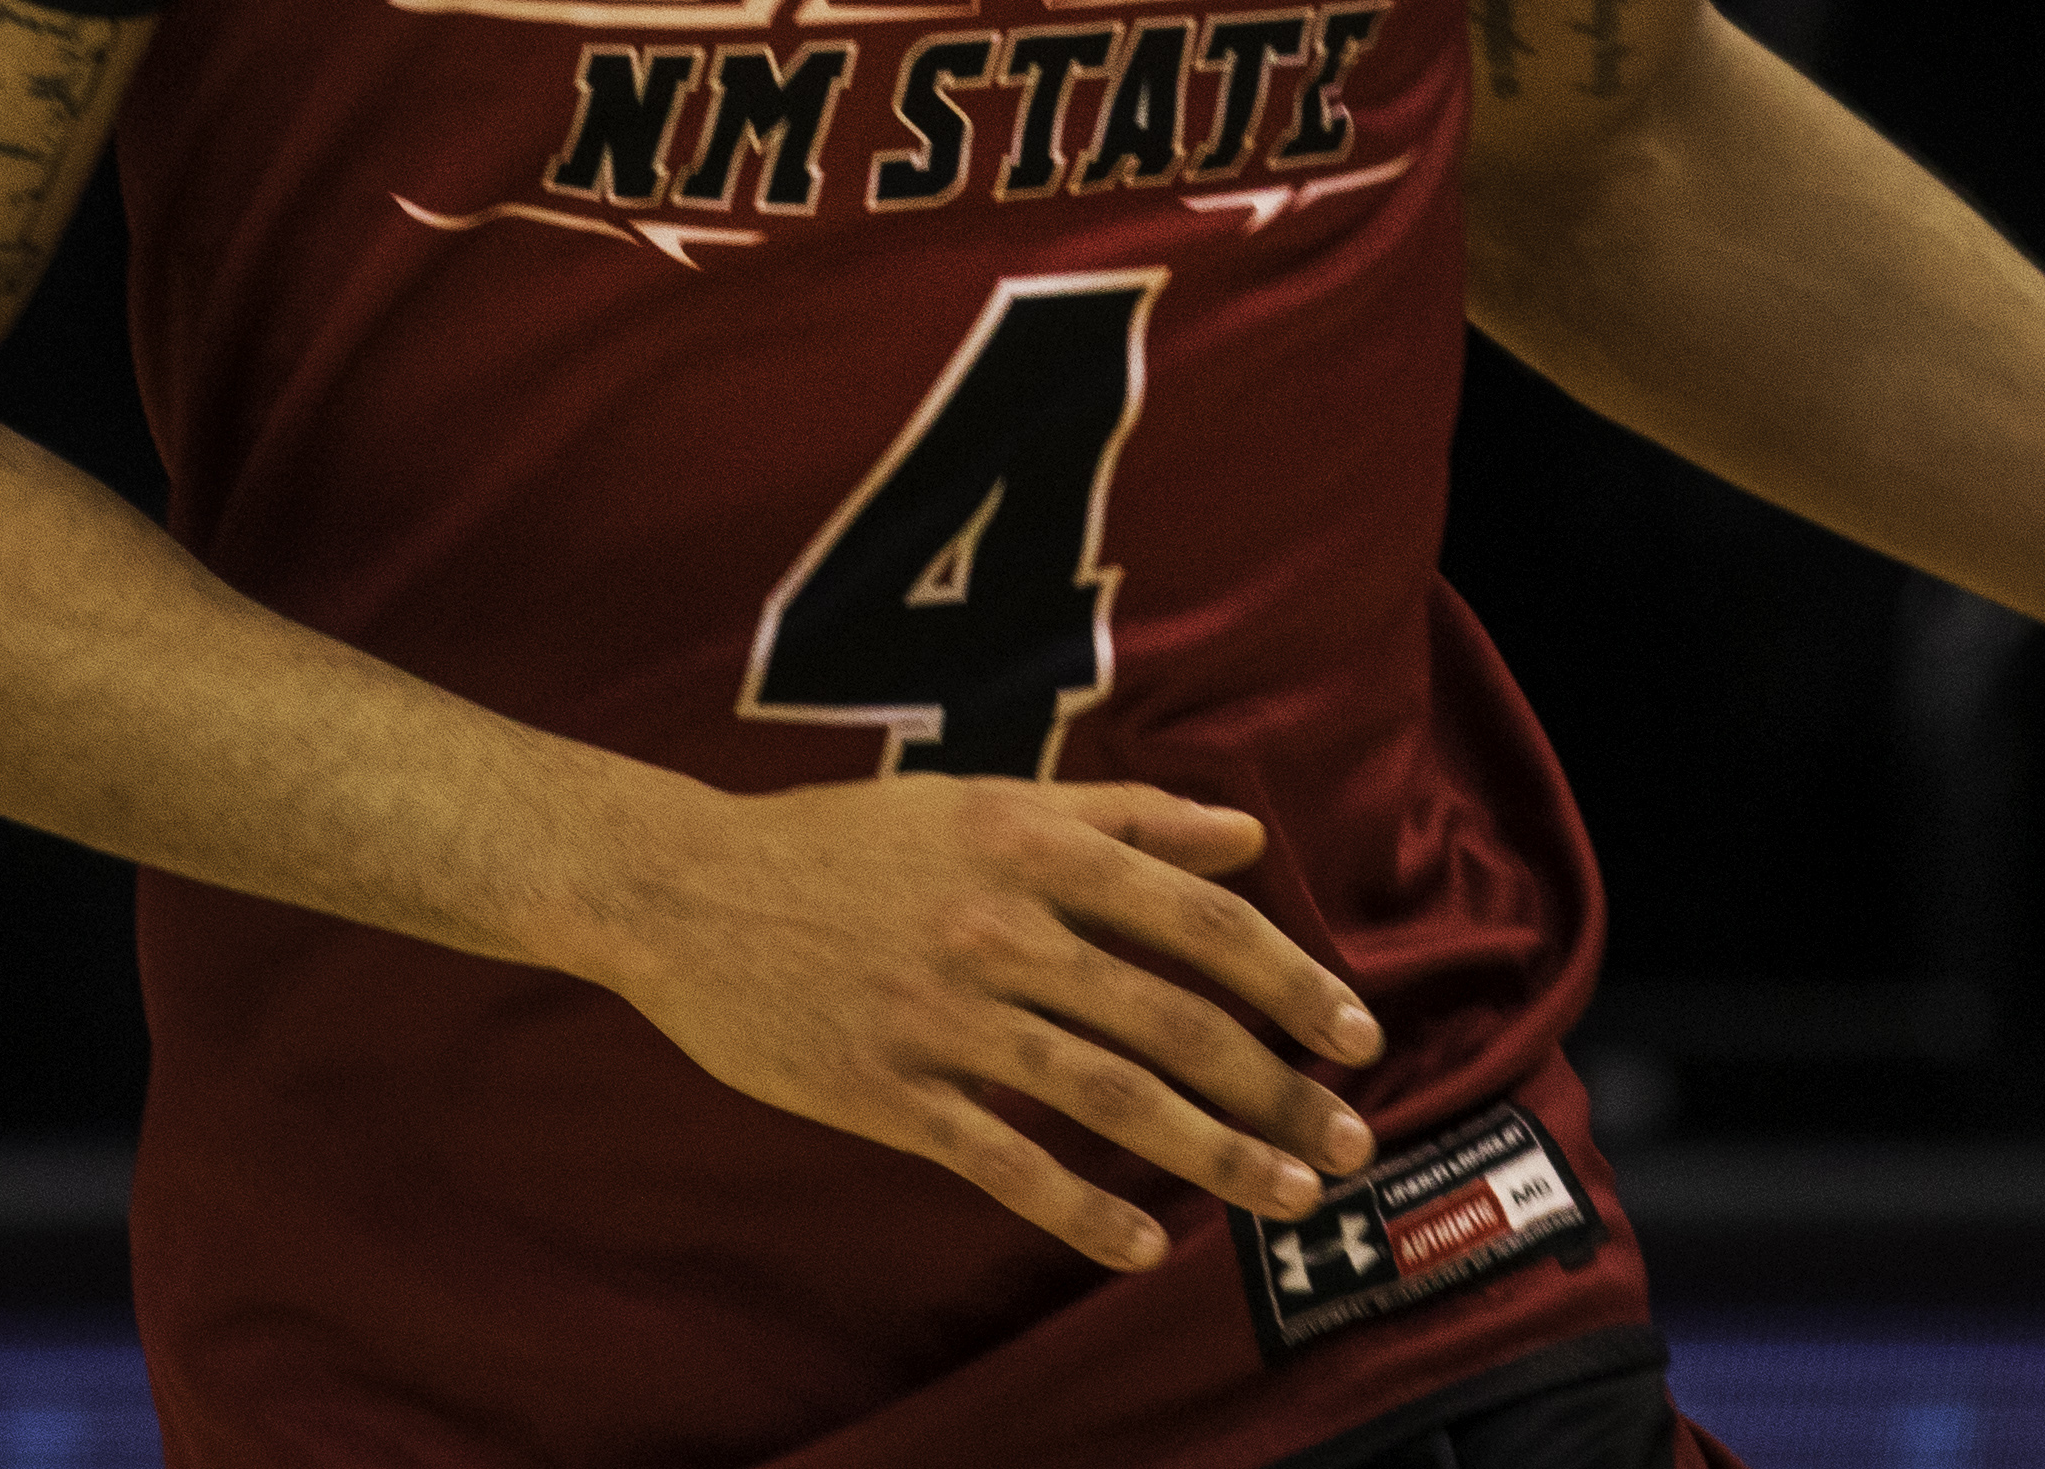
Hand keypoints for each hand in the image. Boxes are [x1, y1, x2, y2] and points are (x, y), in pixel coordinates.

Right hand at [572, 774, 1388, 1272]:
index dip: (1291, 982)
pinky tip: (1143, 1245)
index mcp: (1032, 845)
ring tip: (1287, 1194)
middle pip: (1173, 1018)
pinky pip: (1001, 1159)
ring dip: (1211, 1154)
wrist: (685, 888)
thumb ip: (1121, 815)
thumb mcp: (986, 800)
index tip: (1359, 1035)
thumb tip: (1244, 836)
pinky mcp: (885, 1088)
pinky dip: (1080, 1206)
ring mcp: (943, 1013)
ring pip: (1108, 1094)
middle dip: (1277, 1088)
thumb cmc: (844, 840)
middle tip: (1351, 1142)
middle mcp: (1001, 926)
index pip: (1198, 922)